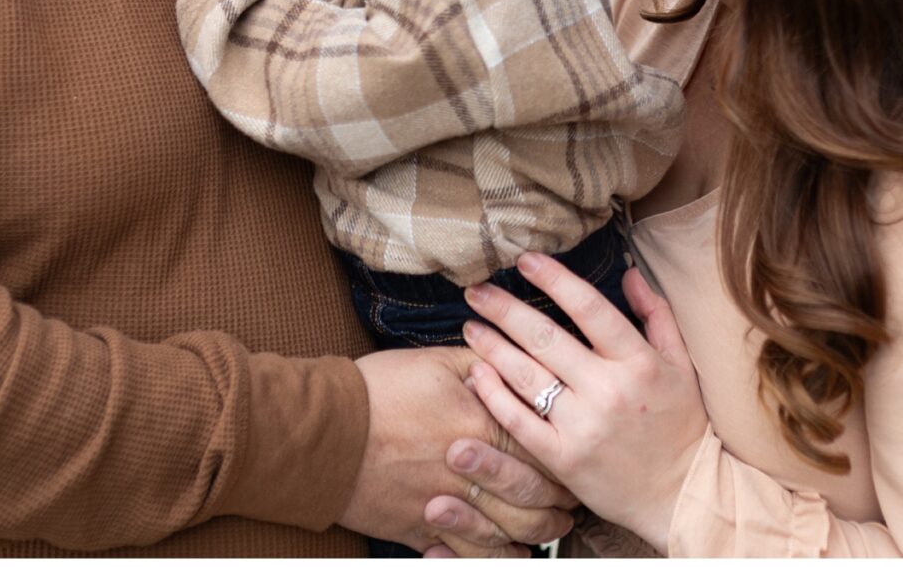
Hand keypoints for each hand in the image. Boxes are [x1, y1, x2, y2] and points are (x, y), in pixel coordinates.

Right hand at [339, 348, 573, 553]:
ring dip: (535, 535)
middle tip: (574, 500)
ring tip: (550, 528)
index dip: (566, 458)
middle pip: (533, 500)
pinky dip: (490, 558)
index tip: (579, 457)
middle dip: (560, 503)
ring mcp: (445, 508)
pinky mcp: (419, 532)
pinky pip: (466, 557)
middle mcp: (469, 472)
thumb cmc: (380, 389)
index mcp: (481, 424)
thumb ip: (484, 363)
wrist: (323, 433)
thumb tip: (516, 355)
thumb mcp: (437, 361)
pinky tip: (505, 553)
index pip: (543, 449)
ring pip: (506, 535)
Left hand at [459, 257, 710, 549]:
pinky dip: (494, 396)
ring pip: (528, 377)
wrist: (682, 494)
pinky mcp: (564, 460)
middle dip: (506, 309)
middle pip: (547, 338)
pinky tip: (477, 373)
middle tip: (477, 290)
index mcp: (638, 361)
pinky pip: (520, 422)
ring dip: (493, 347)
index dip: (554, 279)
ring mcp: (583, 426)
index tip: (525, 260)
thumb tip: (627, 273)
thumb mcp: (680, 363)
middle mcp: (608, 390)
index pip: (589, 308)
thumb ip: (655, 314)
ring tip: (470, 326)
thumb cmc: (682, 424)